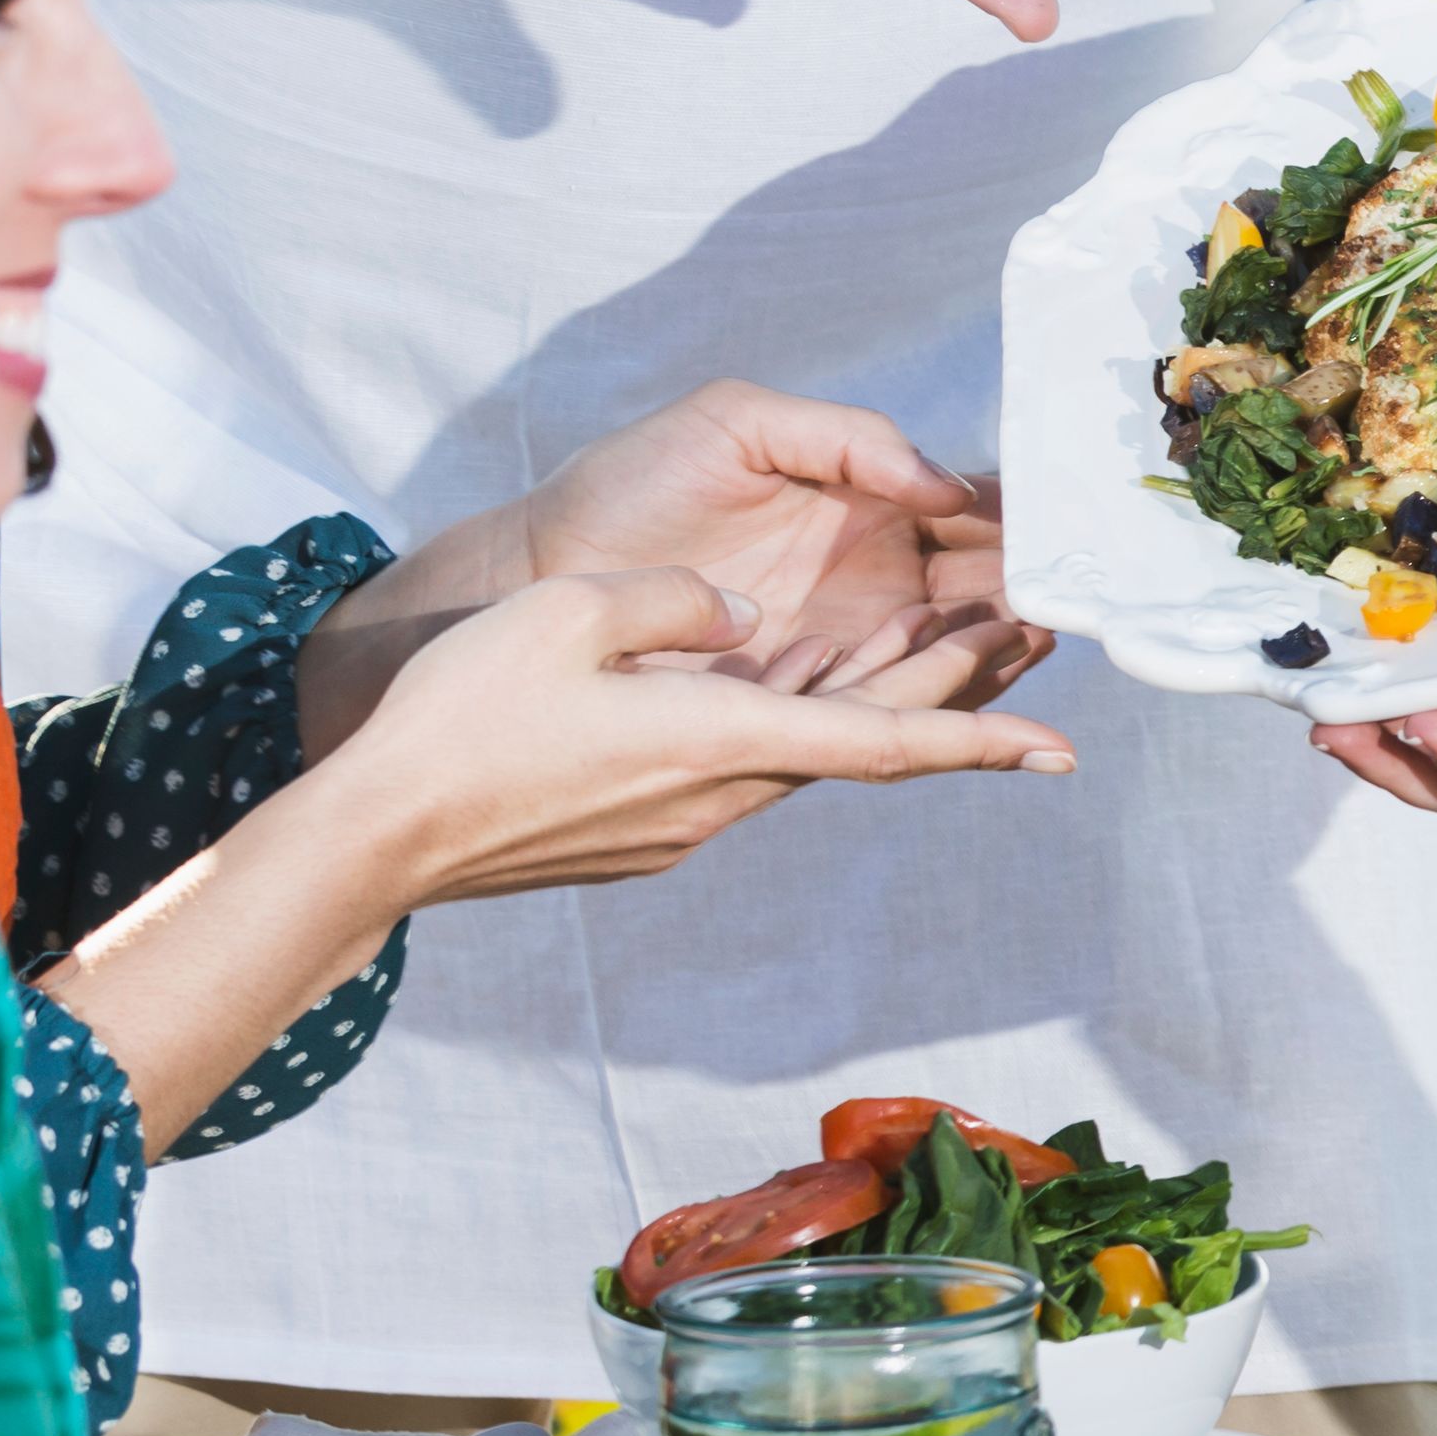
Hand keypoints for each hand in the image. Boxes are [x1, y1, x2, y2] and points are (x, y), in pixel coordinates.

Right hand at [301, 567, 1070, 902]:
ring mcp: (686, 822)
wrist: (376, 836)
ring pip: (810, 751)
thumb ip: (676, 599)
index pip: (884, 741)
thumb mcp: (574, 613)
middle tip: (1028, 642)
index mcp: (722, 740)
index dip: (979, 736)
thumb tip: (742, 611)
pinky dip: (801, 722)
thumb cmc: (464, 719)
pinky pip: (750, 766)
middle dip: (955, 691)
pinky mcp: (649, 832)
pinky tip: (811, 680)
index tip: (1060, 748)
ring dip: (879, 701)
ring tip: (945, 640)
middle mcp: (723, 793)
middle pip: (867, 740)